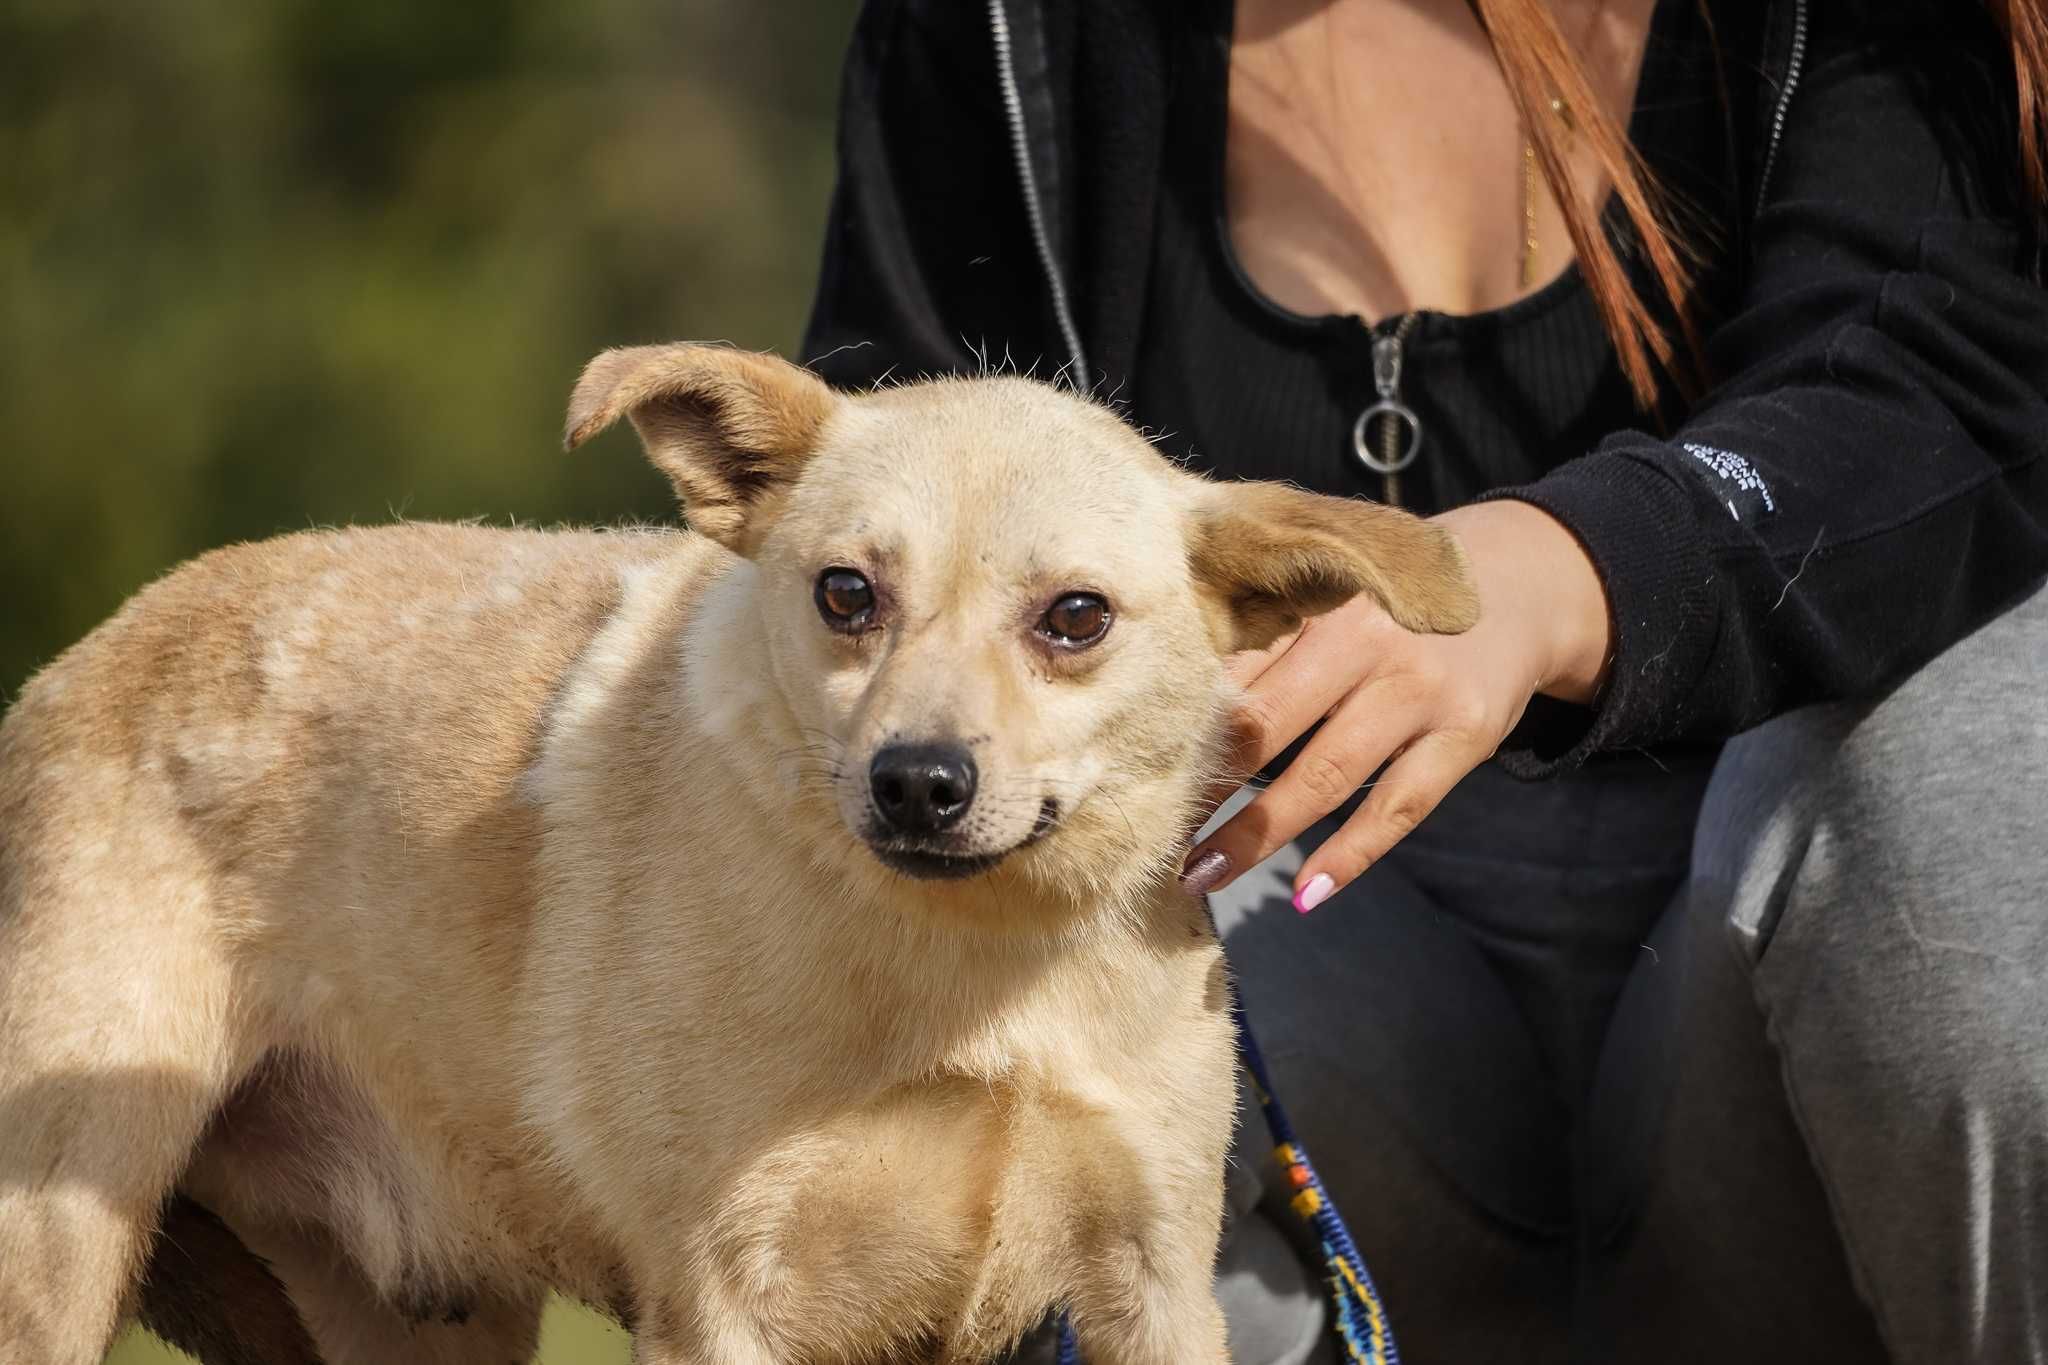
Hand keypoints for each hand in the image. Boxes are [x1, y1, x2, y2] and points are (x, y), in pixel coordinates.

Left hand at [1179, 499, 1612, 908]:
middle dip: (1206, 786)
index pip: (1234, 670)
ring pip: (1327, 776)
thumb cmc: (1388, 606)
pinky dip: (1350, 856)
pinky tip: (1305, 894)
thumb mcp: (1329, 601)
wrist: (1521, 589)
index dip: (1181, 726)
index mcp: (1318, 602)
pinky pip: (1399, 809)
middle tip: (1151, 833)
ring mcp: (1420, 691)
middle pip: (1269, 724)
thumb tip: (1170, 712)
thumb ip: (1263, 643)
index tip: (1133, 770)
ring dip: (1258, 833)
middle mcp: (1368, 641)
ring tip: (1201, 874)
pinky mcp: (1464, 735)